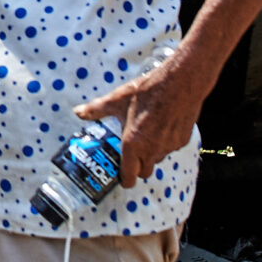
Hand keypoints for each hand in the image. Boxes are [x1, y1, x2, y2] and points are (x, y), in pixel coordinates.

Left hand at [77, 48, 216, 186]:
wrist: (181, 82)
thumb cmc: (148, 91)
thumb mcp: (118, 98)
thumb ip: (97, 109)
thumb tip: (79, 112)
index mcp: (133, 144)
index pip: (129, 177)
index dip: (124, 179)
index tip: (120, 175)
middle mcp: (151, 150)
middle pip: (144, 172)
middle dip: (137, 168)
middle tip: (131, 154)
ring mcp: (169, 147)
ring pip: (158, 159)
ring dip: (151, 154)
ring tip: (145, 135)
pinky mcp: (182, 140)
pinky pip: (171, 148)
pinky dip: (165, 143)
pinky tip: (161, 125)